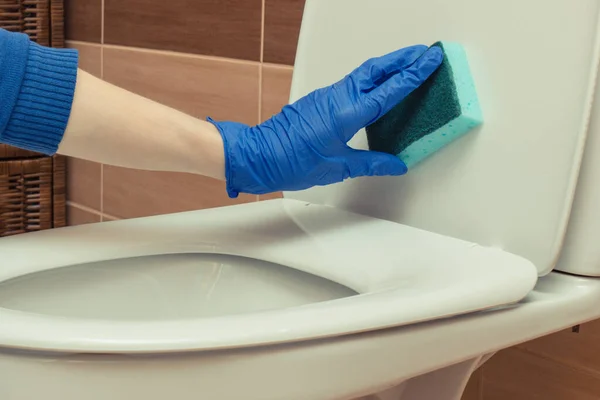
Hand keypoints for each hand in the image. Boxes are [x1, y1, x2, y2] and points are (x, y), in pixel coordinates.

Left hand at [209, 45, 442, 197]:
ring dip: (388, 66)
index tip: (430, 62)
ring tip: (408, 63)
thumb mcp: (337, 167)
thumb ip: (370, 164)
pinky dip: (371, 78)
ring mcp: (327, 96)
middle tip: (426, 54)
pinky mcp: (320, 100)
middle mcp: (337, 98)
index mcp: (346, 114)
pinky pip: (352, 83)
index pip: (388, 91)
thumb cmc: (290, 161)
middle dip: (403, 60)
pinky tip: (378, 85)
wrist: (258, 155)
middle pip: (377, 70)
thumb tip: (395, 164)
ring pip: (364, 73)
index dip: (412, 76)